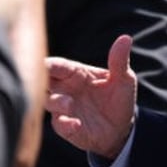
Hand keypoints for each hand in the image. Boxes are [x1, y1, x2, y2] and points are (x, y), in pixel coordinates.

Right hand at [45, 35, 137, 159]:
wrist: (122, 128)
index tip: (40, 64)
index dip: (46, 64)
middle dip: (40, 81)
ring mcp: (64, 109)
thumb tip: (126, 38)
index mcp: (75, 73)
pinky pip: (60, 125)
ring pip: (48, 102)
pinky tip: (76, 124)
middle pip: (43, 81)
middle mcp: (65, 89)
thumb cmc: (119, 98)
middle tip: (45, 82)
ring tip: (69, 104)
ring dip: (56, 102)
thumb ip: (119, 61)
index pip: (56, 65)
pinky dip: (65, 124)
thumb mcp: (123, 79)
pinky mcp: (67, 127)